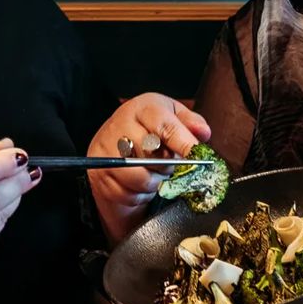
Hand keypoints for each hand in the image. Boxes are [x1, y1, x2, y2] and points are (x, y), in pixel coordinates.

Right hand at [87, 93, 210, 241]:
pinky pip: (127, 194)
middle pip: (152, 154)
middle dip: (168, 165)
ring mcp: (107, 151)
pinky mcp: (99, 173)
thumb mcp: (171, 115)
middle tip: (171, 164)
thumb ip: (190, 122)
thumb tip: (203, 133)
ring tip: (157, 174)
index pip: (165, 126)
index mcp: (142, 108)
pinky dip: (140, 194)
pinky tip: (142, 183)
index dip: (184, 143)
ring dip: (155, 182)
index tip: (197, 157)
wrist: (112, 138)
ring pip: (140, 178)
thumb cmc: (148, 127)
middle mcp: (120, 126)